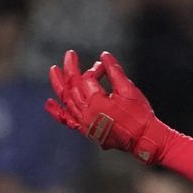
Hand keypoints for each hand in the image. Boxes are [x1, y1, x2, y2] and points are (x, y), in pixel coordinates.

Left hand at [45, 51, 171, 163]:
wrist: (143, 138)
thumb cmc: (139, 114)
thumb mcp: (128, 89)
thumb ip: (114, 71)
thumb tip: (104, 55)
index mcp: (95, 102)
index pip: (88, 79)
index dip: (96, 69)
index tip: (104, 65)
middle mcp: (85, 113)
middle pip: (72, 87)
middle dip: (70, 69)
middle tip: (69, 54)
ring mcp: (83, 122)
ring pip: (66, 100)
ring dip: (58, 84)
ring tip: (53, 71)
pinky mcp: (86, 130)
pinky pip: (66, 120)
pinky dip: (57, 111)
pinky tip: (49, 103)